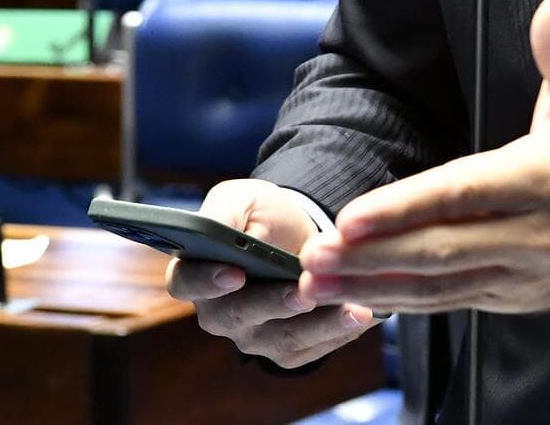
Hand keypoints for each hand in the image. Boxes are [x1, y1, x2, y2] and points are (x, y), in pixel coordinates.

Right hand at [165, 178, 375, 368]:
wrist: (298, 234)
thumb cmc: (262, 215)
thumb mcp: (241, 200)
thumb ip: (224, 214)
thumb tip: (221, 232)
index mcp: (196, 273)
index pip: (187, 282)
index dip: (207, 281)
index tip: (235, 273)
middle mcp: (219, 313)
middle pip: (238, 316)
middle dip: (273, 304)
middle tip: (303, 292)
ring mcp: (252, 335)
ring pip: (280, 339)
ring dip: (316, 325)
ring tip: (349, 309)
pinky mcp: (286, 349)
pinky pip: (309, 349)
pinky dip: (337, 333)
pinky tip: (361, 315)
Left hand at [296, 0, 549, 315]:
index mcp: (549, 179)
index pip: (466, 194)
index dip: (405, 208)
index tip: (351, 217)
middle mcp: (537, 235)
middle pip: (442, 251)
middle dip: (371, 257)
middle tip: (311, 258)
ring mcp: (526, 275)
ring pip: (441, 286)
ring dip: (374, 287)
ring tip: (315, 281)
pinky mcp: (517, 299)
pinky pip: (452, 304)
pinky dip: (403, 304)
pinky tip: (358, 297)